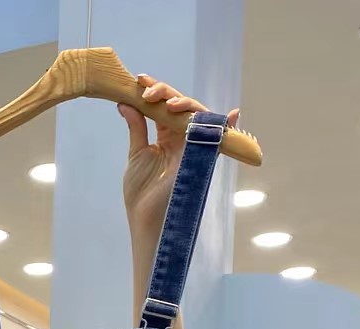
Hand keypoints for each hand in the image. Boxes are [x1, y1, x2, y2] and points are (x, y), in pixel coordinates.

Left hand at [119, 76, 239, 239]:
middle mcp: (181, 139)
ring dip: (182, 103)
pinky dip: (226, 126)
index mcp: (165, 137)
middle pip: (180, 106)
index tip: (139, 80)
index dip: (154, 91)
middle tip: (146, 89)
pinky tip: (233, 114)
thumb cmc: (141, 193)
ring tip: (164, 102)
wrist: (146, 218)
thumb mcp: (136, 153)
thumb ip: (137, 127)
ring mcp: (193, 146)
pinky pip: (217, 138)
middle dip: (164, 93)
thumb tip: (126, 102)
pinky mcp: (202, 158)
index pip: (163, 107)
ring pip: (196, 115)